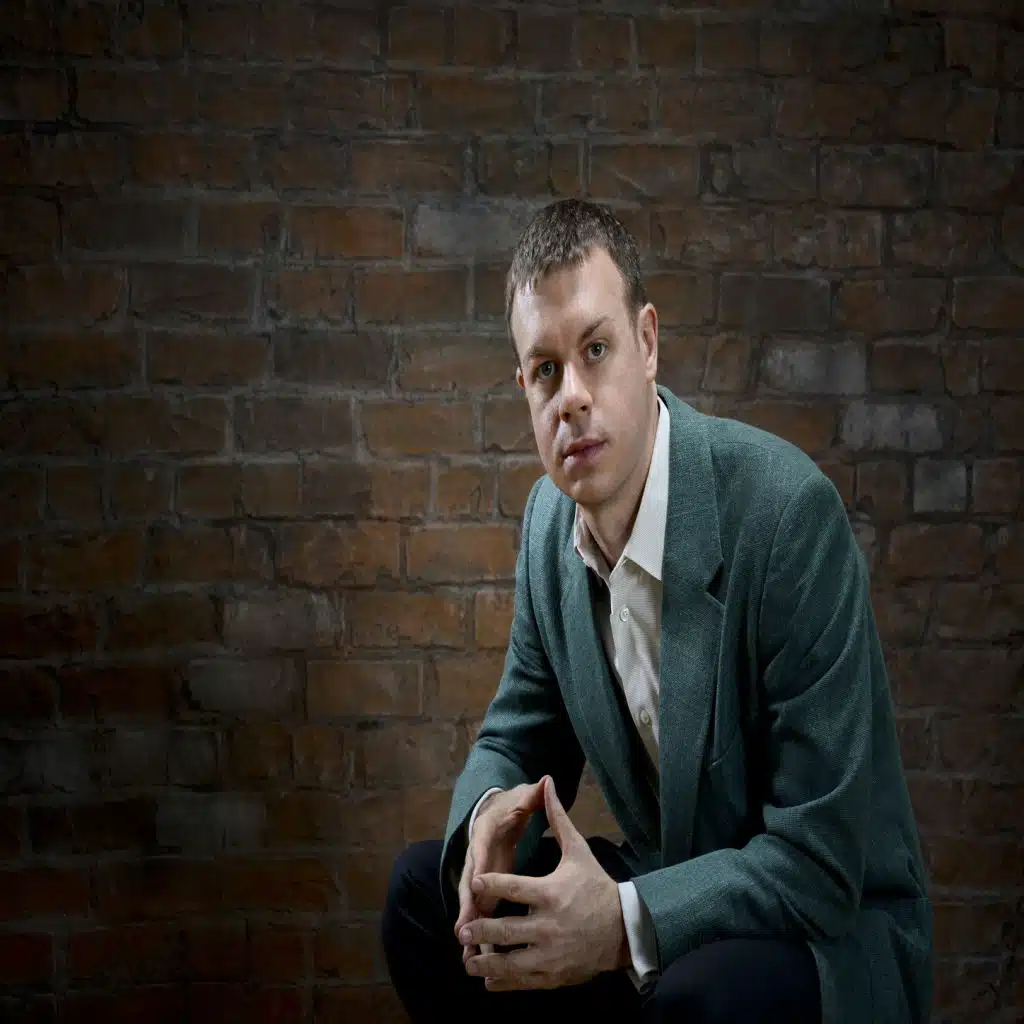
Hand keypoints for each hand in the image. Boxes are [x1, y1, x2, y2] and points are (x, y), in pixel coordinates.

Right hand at [453, 778, 547, 968]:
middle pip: (469, 886)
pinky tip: (482, 959)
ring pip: (473, 906)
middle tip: (464, 932)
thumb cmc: (509, 808)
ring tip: (469, 959)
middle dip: (467, 909)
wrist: (495, 813)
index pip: (480, 851)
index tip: (477, 887)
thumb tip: (546, 780)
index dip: (478, 869)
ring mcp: (478, 877)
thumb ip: (532, 795)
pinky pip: (481, 914)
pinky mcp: (484, 891)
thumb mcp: (520, 800)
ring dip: (472, 930)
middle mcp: (476, 858)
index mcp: (484, 835)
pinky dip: (481, 935)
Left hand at [458, 775, 629, 990]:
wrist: (625, 928)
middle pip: (505, 930)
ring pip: (510, 961)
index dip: (490, 885)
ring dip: (486, 961)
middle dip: (481, 929)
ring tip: (468, 959)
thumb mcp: (579, 851)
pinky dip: (503, 981)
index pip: (513, 888)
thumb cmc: (596, 886)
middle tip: (464, 928)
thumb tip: (548, 782)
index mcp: (551, 893)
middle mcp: (549, 925)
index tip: (475, 882)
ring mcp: (551, 953)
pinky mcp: (555, 974)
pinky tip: (487, 978)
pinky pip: (523, 980)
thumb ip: (558, 818)